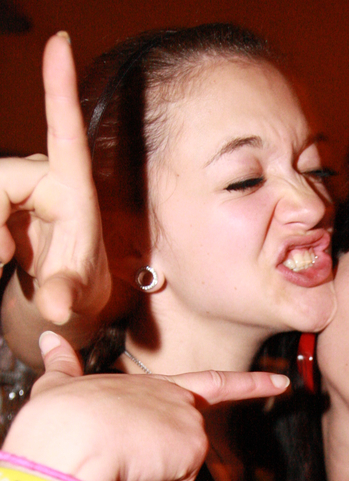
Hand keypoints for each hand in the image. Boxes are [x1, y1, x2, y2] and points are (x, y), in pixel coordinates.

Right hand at [0, 33, 109, 325]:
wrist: (64, 304)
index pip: (66, 134)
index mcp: (75, 195)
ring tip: (1, 262)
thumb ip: (65, 298)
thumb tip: (56, 310)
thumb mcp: (76, 298)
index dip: (59, 88)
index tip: (60, 43)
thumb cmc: (80, 294)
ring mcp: (22, 185)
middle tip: (1, 260)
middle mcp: (47, 179)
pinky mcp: (4, 195)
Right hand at [3, 332, 289, 480]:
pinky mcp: (193, 446)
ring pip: (175, 477)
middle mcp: (177, 400)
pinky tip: (129, 476)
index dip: (248, 385)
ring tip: (116, 466)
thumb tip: (48, 339)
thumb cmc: (55, 420)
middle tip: (119, 468)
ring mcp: (188, 422)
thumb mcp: (58, 388)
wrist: (65, 439)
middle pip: (182, 457)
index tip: (281, 383)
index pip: (211, 384)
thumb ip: (63, 367)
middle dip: (155, 477)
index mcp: (151, 388)